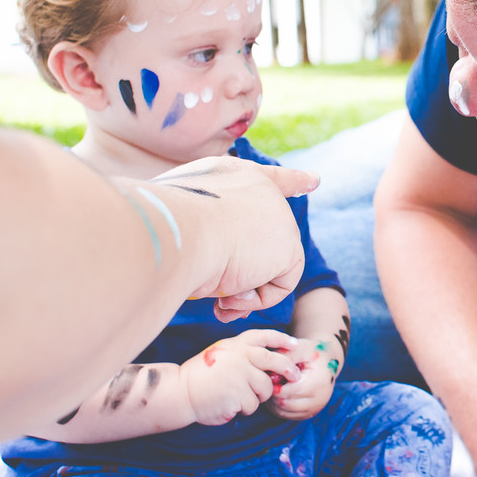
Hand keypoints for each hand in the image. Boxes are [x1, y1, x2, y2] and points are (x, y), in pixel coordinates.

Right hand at [144, 157, 318, 320]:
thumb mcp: (180, 227)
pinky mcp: (289, 245)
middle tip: (216, 292)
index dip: (292, 181)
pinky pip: (280, 285)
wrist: (172, 230)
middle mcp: (258, 190)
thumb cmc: (162, 230)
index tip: (315, 181)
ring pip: (268, 266)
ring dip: (240, 289)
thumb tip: (230, 280)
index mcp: (228, 177)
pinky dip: (255, 300)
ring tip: (217, 290)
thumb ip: (208, 237)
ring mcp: (279, 216)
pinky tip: (232, 293)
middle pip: (265, 240)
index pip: (268, 180)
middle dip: (242, 275)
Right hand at [179, 329, 301, 424]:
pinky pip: (253, 404)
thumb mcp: (223, 354)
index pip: (265, 336)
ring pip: (266, 388)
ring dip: (258, 396)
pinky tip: (229, 404)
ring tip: (238, 396)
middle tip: (295, 376)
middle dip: (289, 369)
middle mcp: (241, 356)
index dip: (282, 339)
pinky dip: (245, 408)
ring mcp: (241, 374)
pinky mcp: (239, 393)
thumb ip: (245, 354)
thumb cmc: (202, 375)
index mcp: (237, 344)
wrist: (180, 391)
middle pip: (276, 361)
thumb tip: (275, 362)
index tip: (295, 345)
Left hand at [266, 337, 341, 420]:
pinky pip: (286, 415)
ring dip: (274, 400)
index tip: (271, 373)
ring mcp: (315, 408)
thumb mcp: (300, 348)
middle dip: (273, 392)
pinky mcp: (309, 413)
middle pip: (284, 403)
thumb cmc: (311, 353)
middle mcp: (319, 399)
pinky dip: (278, 406)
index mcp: (318, 382)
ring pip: (283, 411)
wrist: (327, 360)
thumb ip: (285, 357)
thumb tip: (270, 374)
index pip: (287, 391)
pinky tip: (279, 392)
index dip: (274, 383)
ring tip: (274, 384)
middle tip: (270, 379)